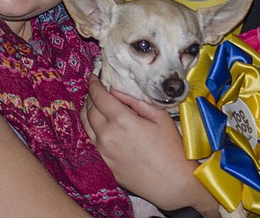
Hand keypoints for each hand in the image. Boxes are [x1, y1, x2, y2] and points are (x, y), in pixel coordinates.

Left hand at [81, 76, 217, 215]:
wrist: (173, 184)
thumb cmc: (172, 148)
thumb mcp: (159, 117)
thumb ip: (135, 101)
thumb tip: (116, 91)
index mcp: (122, 120)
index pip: (99, 96)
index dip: (94, 83)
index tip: (94, 75)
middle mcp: (107, 135)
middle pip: (89, 109)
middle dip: (90, 95)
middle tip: (96, 88)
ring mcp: (103, 152)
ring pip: (86, 125)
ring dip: (87, 111)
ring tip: (93, 103)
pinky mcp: (105, 164)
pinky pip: (91, 141)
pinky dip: (91, 128)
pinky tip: (98, 124)